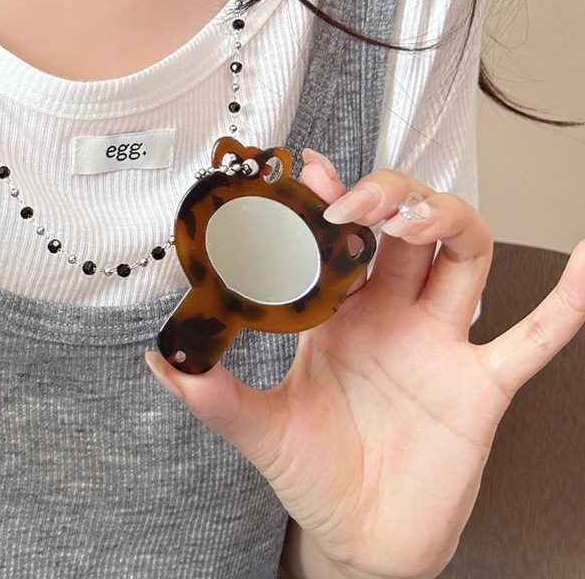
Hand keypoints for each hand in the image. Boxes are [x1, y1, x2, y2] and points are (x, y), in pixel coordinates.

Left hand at [145, 150, 584, 578]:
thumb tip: (162, 361)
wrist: (360, 536)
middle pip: (405, 229)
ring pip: (463, 258)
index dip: (329, 198)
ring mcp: (439, 345)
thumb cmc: (313, 474)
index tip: (308, 169)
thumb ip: (216, 394)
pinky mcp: (478, 388)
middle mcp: (392, 316)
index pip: (339, 238)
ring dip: (448, 225)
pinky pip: (530, 339)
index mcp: (339, 315)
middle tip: (357, 203)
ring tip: (418, 219)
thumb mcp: (261, 430)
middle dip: (388, 200)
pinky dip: (563, 304)